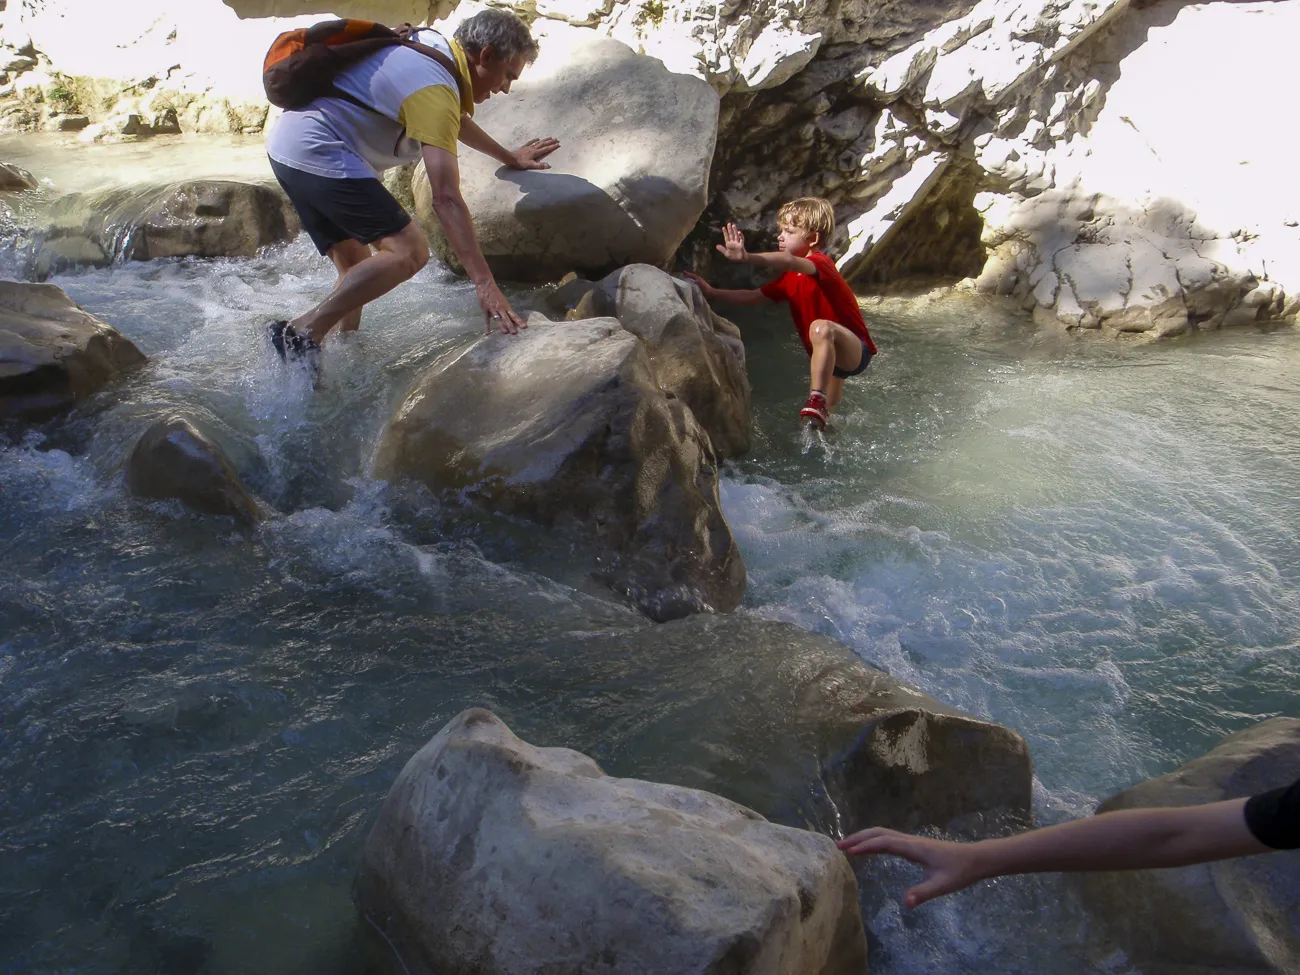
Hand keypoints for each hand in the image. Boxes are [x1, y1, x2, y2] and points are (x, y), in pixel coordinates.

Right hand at [476, 280, 526, 334]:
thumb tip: (509, 319)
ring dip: (502, 326)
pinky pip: (486, 319)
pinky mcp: (485, 309)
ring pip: (498, 319)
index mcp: (506, 306)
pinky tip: (488, 333)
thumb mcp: (502, 301)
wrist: (486, 286)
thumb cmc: (495, 294)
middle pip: (507, 318)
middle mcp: (501, 308)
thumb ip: (505, 310)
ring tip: (505, 332)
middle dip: (511, 325)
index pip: (514, 315)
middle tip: (514, 333)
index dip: (519, 321)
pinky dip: (487, 326)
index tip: (524, 327)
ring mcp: (493, 309)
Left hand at [508, 137, 559, 169]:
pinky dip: (534, 140)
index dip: (553, 147)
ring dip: (544, 140)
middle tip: (557, 139)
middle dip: (550, 142)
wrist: (510, 158)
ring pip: (538, 142)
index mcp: (535, 153)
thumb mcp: (530, 165)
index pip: (546, 149)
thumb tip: (548, 166)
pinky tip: (537, 138)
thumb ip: (539, 165)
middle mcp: (533, 148)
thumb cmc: (520, 163)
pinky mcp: (524, 147)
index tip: (559, 144)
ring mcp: (529, 147)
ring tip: (550, 137)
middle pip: (543, 144)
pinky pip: (531, 142)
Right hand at [681, 270, 715, 297]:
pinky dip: (691, 280)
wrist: (711, 292)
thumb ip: (700, 283)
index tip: (684, 272)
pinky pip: (694, 281)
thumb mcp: (703, 286)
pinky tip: (690, 283)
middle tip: (683, 273)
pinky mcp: (700, 285)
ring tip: (686, 277)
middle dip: (688, 274)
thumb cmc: (707, 289)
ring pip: (694, 278)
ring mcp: (700, 282)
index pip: (693, 275)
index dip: (688, 274)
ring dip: (690, 277)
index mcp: (699, 279)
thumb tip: (696, 280)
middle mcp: (699, 279)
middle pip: (693, 276)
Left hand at [716, 222, 747, 262]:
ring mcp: (737, 242)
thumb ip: (722, 249)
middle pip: (731, 234)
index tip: (723, 227)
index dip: (725, 232)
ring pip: (736, 235)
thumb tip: (716, 246)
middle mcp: (733, 242)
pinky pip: (741, 239)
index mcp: (729, 244)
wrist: (740, 259)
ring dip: (735, 230)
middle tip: (728, 223)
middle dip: (730, 229)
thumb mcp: (726, 253)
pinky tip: (739, 232)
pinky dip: (740, 236)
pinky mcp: (741, 244)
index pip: (726, 237)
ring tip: (733, 225)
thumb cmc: (733, 256)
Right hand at [837, 828, 982, 908]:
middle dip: (858, 837)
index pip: (885, 843)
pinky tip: (869, 847)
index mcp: (913, 848)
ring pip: (882, 833)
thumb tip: (905, 903)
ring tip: (847, 845)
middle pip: (879, 833)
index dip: (866, 846)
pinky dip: (873, 839)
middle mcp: (909, 841)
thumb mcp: (942, 885)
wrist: (974, 859)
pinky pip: (887, 837)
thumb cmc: (959, 872)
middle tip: (838, 846)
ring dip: (864, 836)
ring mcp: (911, 841)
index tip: (849, 851)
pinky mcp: (913, 845)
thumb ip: (923, 893)